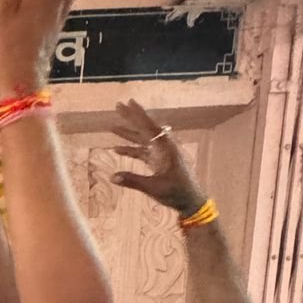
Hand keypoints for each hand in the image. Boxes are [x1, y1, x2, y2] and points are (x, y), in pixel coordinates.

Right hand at [110, 100, 207, 216]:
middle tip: (118, 106)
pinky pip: (143, 152)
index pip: (149, 127)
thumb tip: (112, 176)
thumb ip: (133, 181)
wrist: (190, 200)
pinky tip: (117, 149)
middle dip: (131, 118)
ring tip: (113, 127)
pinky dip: (131, 150)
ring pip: (142, 140)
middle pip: (144, 129)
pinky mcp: (159, 161)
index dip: (138, 115)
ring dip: (128, 134)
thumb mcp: (154, 187)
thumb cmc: (175, 192)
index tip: (128, 102)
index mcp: (165, 148)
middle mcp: (164, 147)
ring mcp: (161, 154)